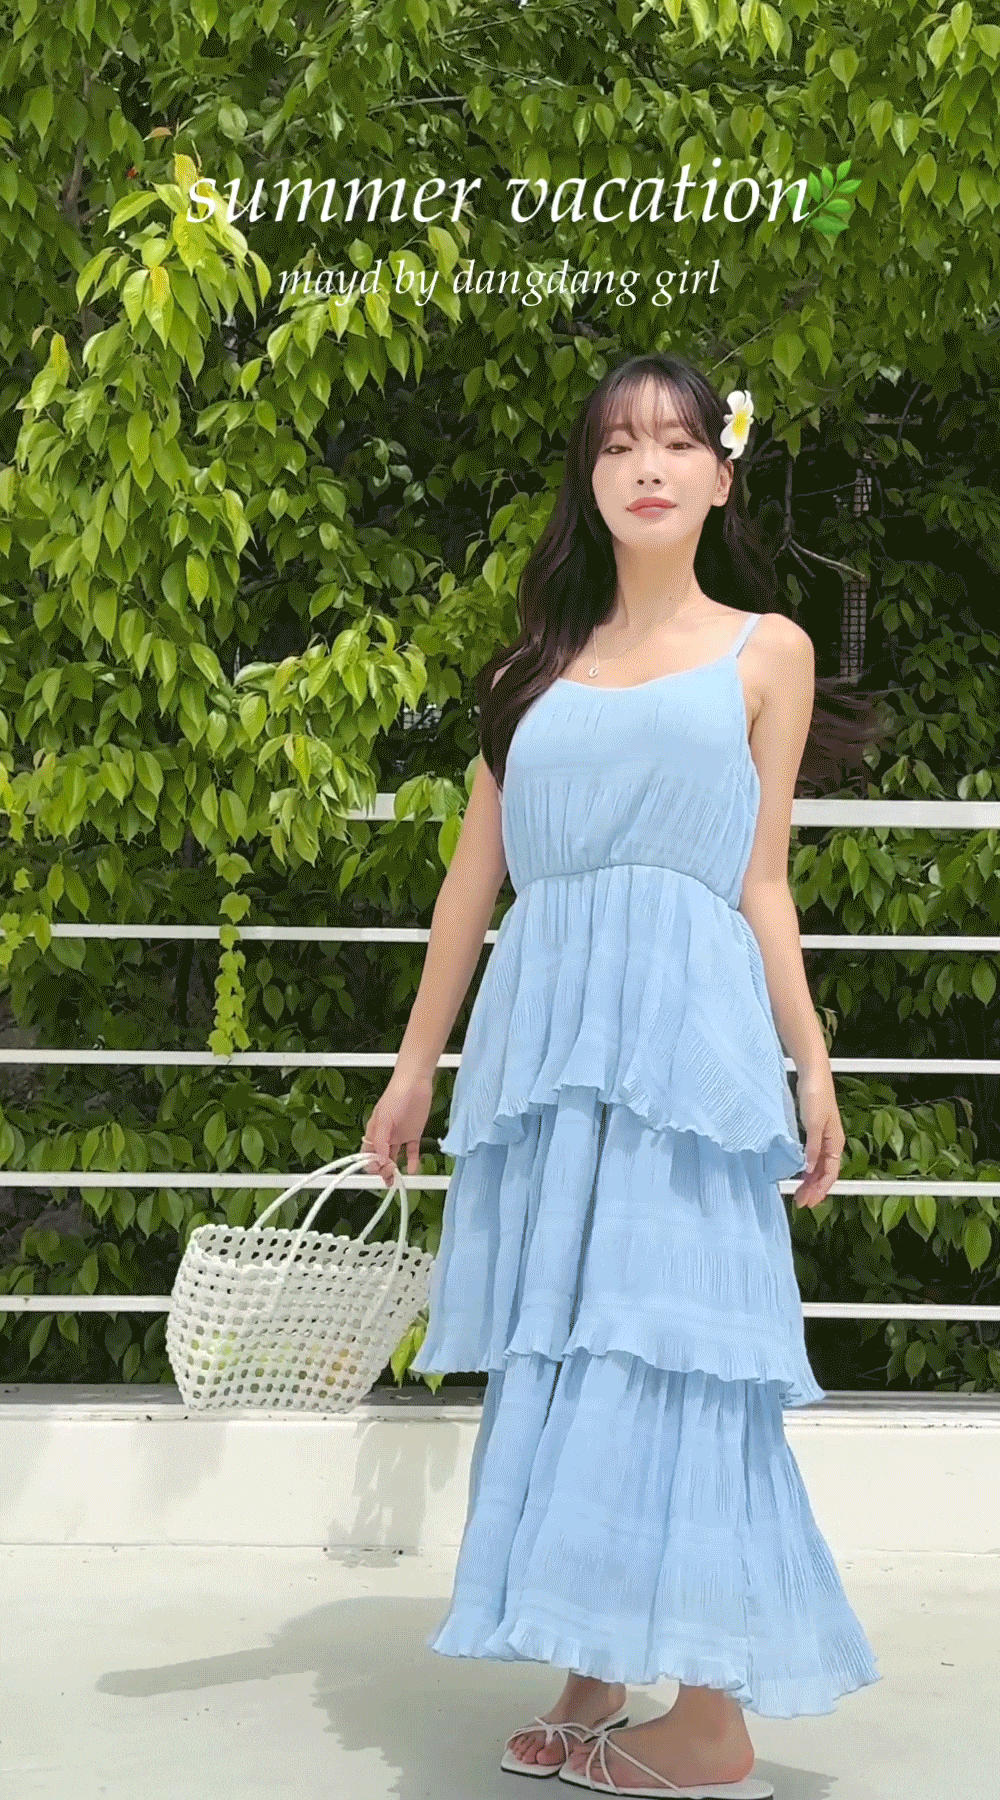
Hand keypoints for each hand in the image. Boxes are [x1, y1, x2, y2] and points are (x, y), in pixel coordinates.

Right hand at [362, 1071, 433, 1187]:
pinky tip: (413, 1169)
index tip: (378, 1171)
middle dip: (383, 1171)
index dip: (371, 1165)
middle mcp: (385, 1136)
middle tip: (390, 1177)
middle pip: (381, 1159)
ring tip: (398, 1180)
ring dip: (395, 1170)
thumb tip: (381, 1160)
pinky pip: (412, 1151)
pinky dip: (413, 1161)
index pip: (367, 1154)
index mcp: (373, 1132)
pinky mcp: (413, 1134)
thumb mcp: (384, 1119)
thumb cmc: (395, 1095)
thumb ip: (381, 1141)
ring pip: (394, 1158)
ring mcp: (399, 1136)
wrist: (416, 1083)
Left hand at [792, 1067, 844, 1209]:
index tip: (808, 1202)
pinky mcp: (814, 1131)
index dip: (820, 1189)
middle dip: (814, 1189)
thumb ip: (812, 1148)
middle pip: (825, 1173)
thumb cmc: (816, 1095)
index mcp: (835, 1143)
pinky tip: (800, 1173)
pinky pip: (813, 1157)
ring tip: (799, 1192)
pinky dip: (807, 1168)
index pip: (831, 1173)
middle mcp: (831, 1143)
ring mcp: (823, 1138)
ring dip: (810, 1181)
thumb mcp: (813, 1124)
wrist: (813, 1074)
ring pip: (819, 1166)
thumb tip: (810, 1169)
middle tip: (800, 1202)